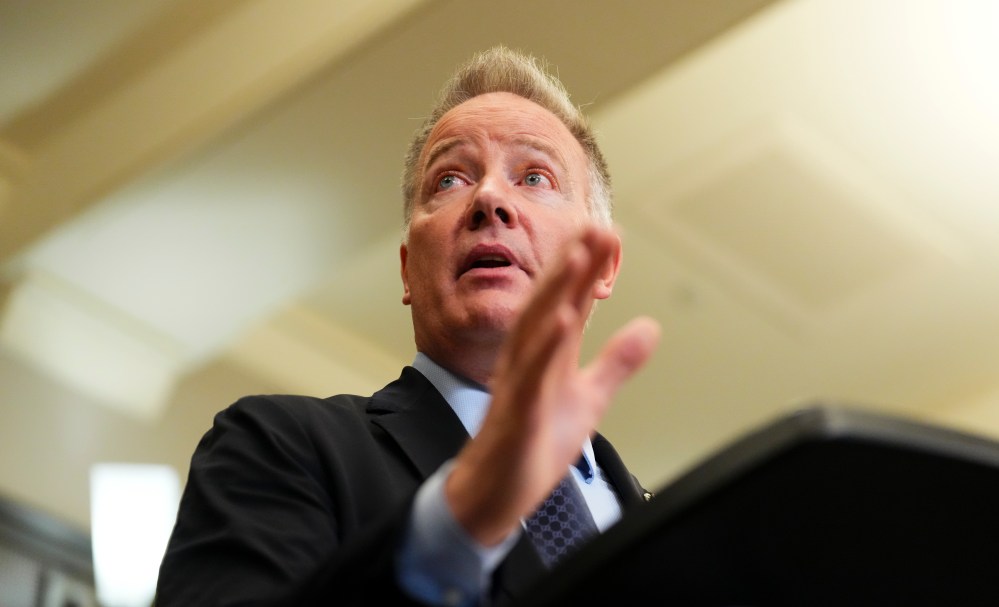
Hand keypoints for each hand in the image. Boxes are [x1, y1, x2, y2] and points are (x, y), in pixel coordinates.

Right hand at [445, 225, 660, 544]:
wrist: (495, 492)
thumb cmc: (533, 443)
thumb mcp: (588, 399)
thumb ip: (616, 362)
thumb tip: (650, 327)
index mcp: (548, 354)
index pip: (571, 302)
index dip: (588, 268)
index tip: (606, 232)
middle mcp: (530, 359)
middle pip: (550, 303)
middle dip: (572, 264)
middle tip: (594, 227)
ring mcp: (520, 383)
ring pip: (535, 329)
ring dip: (555, 292)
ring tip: (575, 258)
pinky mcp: (517, 412)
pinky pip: (530, 375)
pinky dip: (545, 346)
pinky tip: (561, 321)